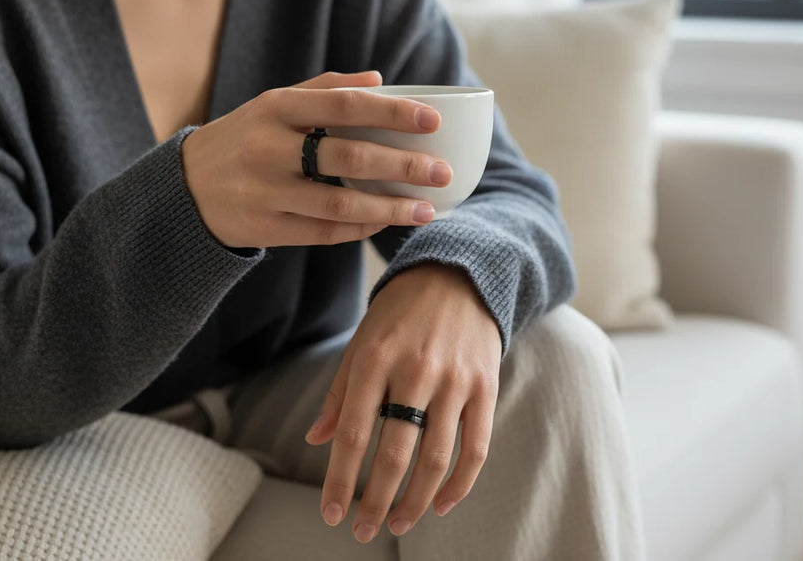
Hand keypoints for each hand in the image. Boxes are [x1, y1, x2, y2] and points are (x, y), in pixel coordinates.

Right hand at [181, 71, 454, 248]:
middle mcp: (269, 147)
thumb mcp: (272, 104)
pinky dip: (360, 228)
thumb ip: (324, 89)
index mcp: (276, 107)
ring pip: (339, 204)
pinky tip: (386, 222)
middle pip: (348, 158)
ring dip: (389, 208)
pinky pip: (323, 232)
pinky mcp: (264, 227)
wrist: (184, 188)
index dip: (393, 114)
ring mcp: (265, 191)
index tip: (433, 122)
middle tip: (441, 172)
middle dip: (402, 166)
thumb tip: (380, 81)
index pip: (344, 106)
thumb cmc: (244, 138)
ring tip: (425, 209)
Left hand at [305, 263, 502, 542]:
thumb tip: (317, 440)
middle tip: (363, 530)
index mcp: (374, 358)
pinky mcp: (485, 385)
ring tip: (398, 524)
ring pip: (435, 458)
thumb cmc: (400, 311)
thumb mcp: (362, 340)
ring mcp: (454, 379)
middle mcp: (414, 370)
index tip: (331, 513)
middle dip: (375, 501)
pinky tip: (441, 503)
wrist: (459, 272)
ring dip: (414, 501)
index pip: (352, 432)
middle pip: (394, 453)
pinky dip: (459, 484)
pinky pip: (475, 447)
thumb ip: (341, 392)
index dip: (339, 479)